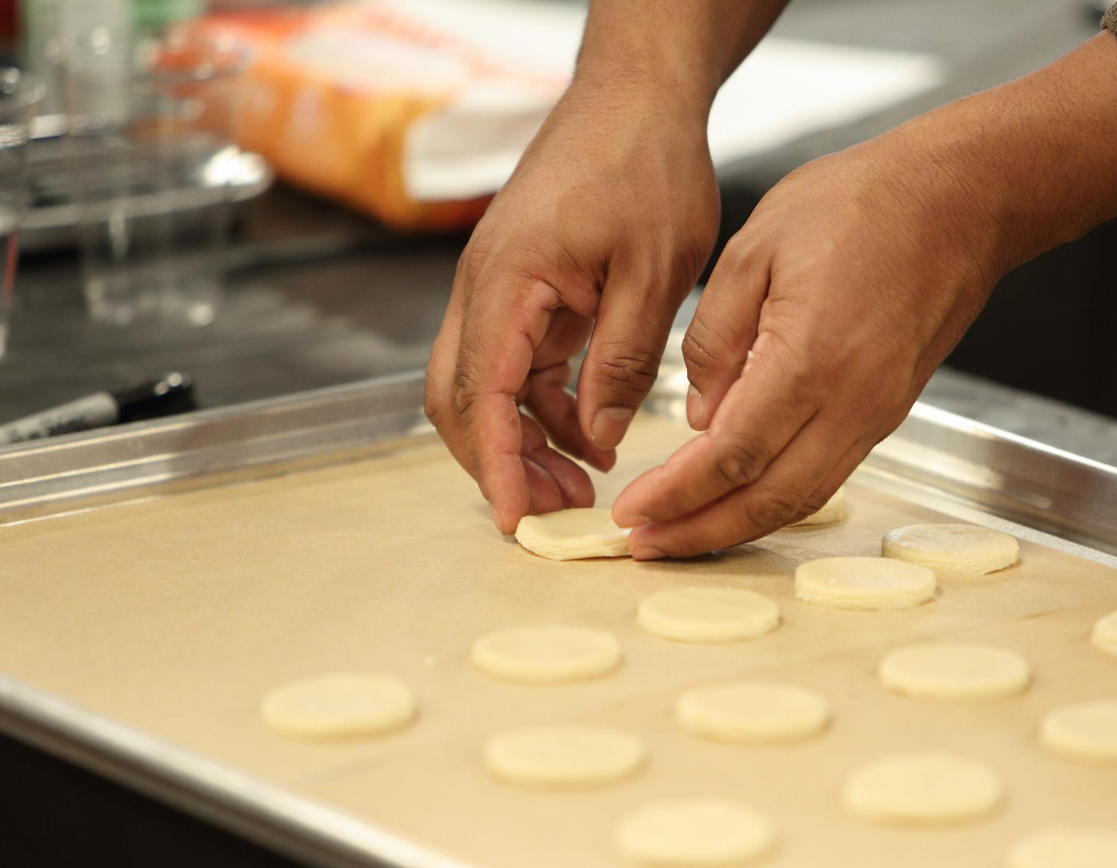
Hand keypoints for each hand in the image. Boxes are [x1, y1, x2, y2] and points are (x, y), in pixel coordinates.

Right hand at [425, 80, 719, 531]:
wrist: (636, 97)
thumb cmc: (644, 164)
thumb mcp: (654, 272)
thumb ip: (624, 359)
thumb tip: (602, 434)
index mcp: (509, 282)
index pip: (480, 396)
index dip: (496, 465)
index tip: (516, 520)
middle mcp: (487, 288)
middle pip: (461, 401)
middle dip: (503, 463)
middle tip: (561, 510)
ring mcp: (502, 289)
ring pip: (487, 388)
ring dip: (527, 440)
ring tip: (585, 483)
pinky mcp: (525, 290)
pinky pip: (519, 365)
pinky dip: (547, 406)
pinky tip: (593, 432)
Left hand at [611, 123, 1004, 555]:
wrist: (959, 199)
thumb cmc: (858, 203)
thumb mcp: (754, 248)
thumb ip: (715, 339)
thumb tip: (697, 418)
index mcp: (808, 358)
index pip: (730, 455)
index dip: (676, 494)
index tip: (631, 513)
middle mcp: (850, 402)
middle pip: (767, 498)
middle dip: (699, 532)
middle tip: (645, 545)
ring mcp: (877, 413)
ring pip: (802, 499)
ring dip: (738, 527)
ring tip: (682, 535)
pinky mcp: (889, 411)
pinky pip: (828, 474)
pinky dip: (777, 500)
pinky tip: (739, 500)